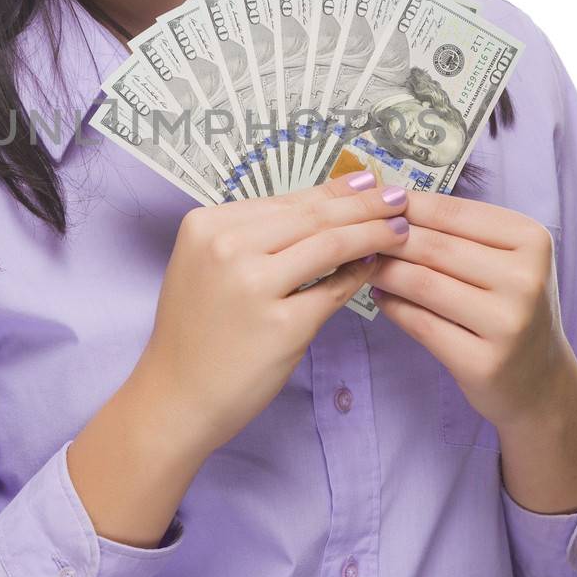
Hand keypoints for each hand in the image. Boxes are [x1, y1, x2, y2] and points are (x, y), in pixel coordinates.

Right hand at [137, 174, 412, 458]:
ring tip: (401, 229)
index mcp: (207, 225)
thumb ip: (255, 237)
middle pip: (313, 216)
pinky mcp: (281, 325)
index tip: (368, 180)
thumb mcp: (208, 266)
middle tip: (399, 196)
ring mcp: (254, 286)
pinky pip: (333, 291)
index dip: (334, 189)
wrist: (175, 396)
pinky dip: (359, 275)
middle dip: (364, 204)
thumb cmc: (196, 332)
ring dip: (372, 233)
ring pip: (329, 245)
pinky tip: (376, 267)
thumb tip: (323, 207)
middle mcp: (227, 248)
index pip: (286, 199)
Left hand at [369, 191, 576, 429]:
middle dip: (387, 239)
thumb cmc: (511, 306)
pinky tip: (380, 297)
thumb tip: (389, 205)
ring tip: (364, 264)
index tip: (372, 204)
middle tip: (357, 236)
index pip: (453, 211)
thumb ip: (457, 233)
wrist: (540, 379)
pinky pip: (420, 323)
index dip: (406, 206)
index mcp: (532, 240)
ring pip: (423, 283)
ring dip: (384, 271)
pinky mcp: (484, 362)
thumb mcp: (503, 260)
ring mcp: (507, 323)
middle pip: (435, 247)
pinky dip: (392, 306)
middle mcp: (525, 278)